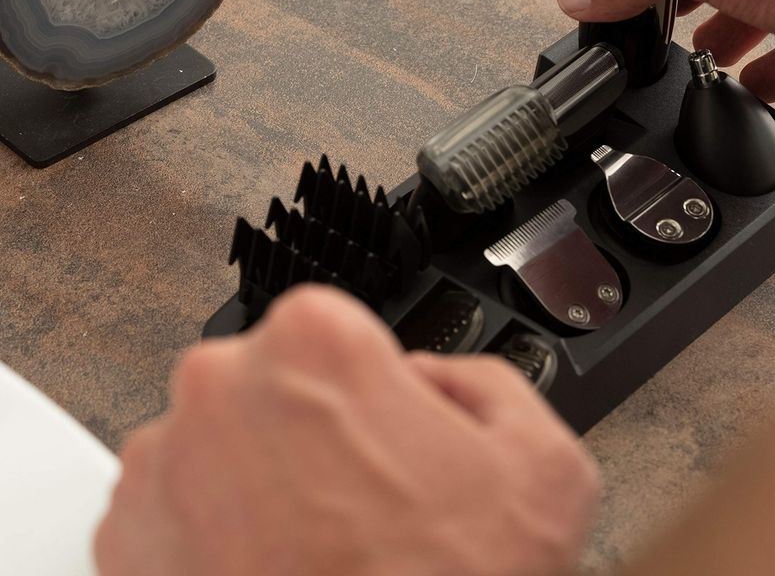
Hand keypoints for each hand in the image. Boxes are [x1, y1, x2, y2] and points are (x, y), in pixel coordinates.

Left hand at [94, 287, 598, 575]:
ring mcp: (165, 468)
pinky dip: (221, 534)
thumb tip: (433, 381)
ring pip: (227, 441)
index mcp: (317, 344)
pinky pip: (181, 507)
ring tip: (324, 548)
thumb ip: (486, 381)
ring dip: (266, 479)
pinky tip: (281, 573)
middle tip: (363, 497)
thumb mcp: (544, 462)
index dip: (370, 382)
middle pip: (277, 380)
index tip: (382, 425)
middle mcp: (222, 391)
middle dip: (315, 427)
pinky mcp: (127, 544)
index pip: (336, 325)